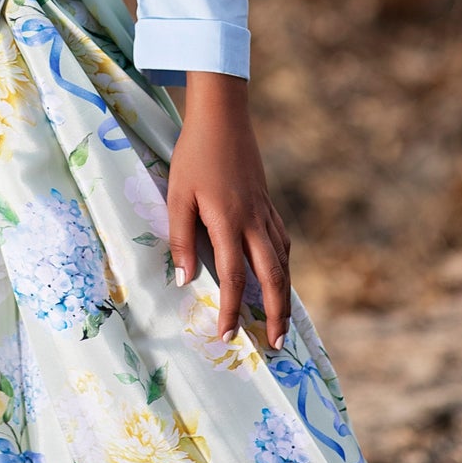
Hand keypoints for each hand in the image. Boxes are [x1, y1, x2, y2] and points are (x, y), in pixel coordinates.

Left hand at [166, 72, 290, 350]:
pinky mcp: (268, 204)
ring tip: (283, 322)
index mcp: (228, 222)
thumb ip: (180, 238)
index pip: (232, 277)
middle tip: (277, 344)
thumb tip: (183, 280)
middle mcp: (253, 222)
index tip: (227, 335)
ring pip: (282, 262)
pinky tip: (280, 277)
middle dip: (275, 313)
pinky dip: (284, 267)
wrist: (222, 118)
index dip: (230, 309)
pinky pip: (282, 243)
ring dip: (284, 295)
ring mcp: (265, 213)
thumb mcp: (177, 196)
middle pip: (271, 277)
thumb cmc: (193, 156)